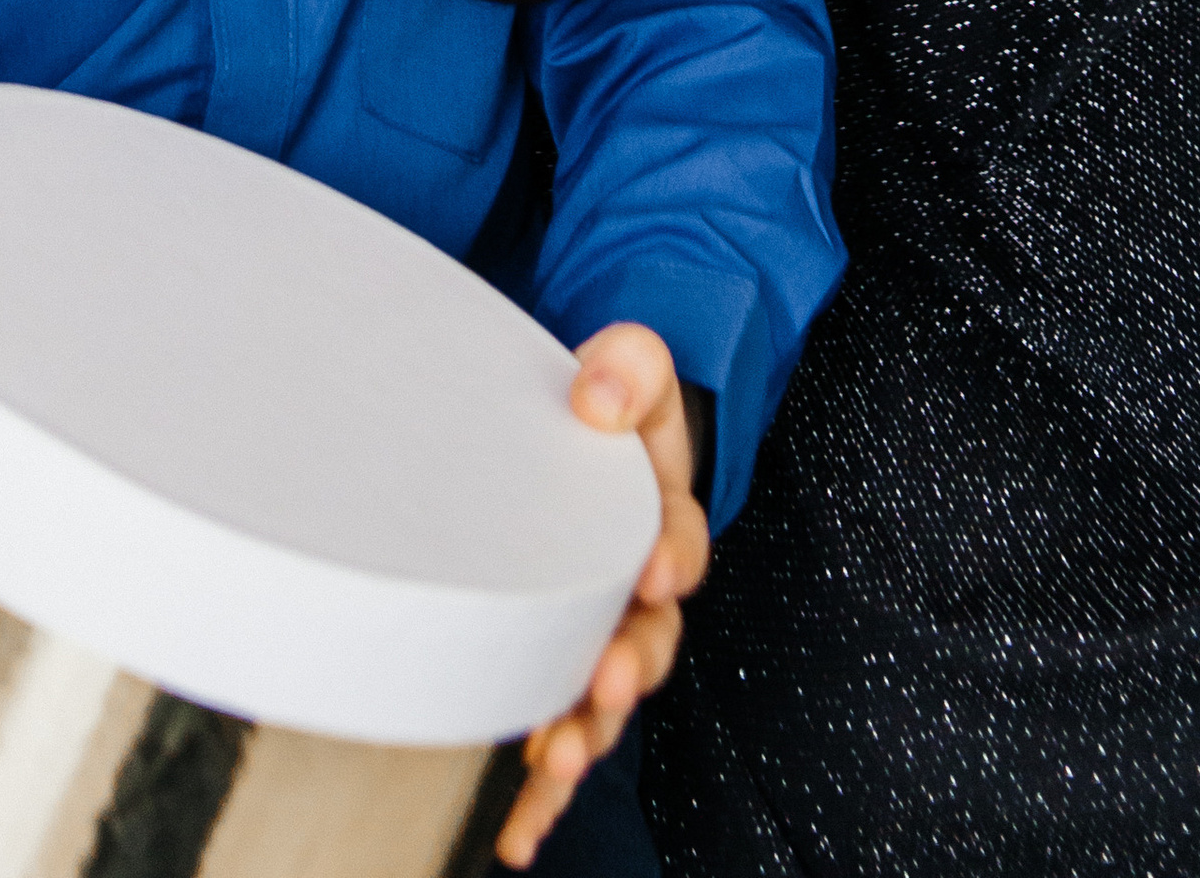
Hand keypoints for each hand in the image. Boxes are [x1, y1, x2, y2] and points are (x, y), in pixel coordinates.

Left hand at [498, 326, 708, 866]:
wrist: (570, 433)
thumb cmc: (601, 410)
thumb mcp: (628, 370)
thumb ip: (627, 368)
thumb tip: (595, 399)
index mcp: (662, 519)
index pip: (681, 542)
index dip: (671, 556)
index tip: (652, 566)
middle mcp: (638, 592)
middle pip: (651, 640)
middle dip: (633, 667)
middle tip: (610, 680)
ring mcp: (600, 638)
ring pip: (607, 700)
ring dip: (589, 734)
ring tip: (561, 755)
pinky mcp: (557, 671)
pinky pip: (558, 737)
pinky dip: (543, 795)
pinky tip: (518, 834)